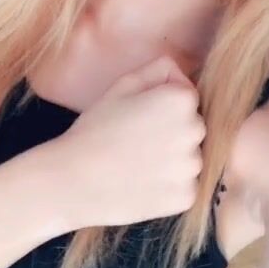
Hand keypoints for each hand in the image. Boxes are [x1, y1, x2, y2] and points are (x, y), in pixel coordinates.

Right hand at [44, 56, 205, 230]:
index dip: (160, 103)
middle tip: (136, 141)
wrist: (73, 180)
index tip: (138, 116)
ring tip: (137, 164)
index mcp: (182, 100)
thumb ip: (157, 70)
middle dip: (172, 130)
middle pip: (191, 126)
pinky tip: (141, 184)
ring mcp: (193, 167)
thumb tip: (179, 71)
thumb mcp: (122, 86)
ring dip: (172, 160)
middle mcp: (196, 131)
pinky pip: (185, 186)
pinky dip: (168, 187)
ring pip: (189, 157)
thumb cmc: (95, 129)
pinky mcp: (187, 197)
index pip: (186, 95)